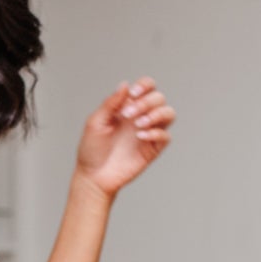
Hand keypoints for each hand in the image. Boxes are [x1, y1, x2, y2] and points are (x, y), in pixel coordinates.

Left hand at [75, 76, 174, 198]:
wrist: (93, 176)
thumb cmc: (91, 149)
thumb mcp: (95, 122)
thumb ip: (110, 103)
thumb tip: (125, 85)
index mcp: (128, 106)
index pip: (147, 87)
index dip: (145, 85)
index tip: (133, 94)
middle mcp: (141, 116)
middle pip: (159, 98)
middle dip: (146, 103)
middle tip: (128, 115)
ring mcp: (148, 132)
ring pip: (169, 113)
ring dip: (157, 114)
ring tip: (139, 124)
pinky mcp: (153, 149)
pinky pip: (166, 136)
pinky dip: (156, 133)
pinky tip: (140, 136)